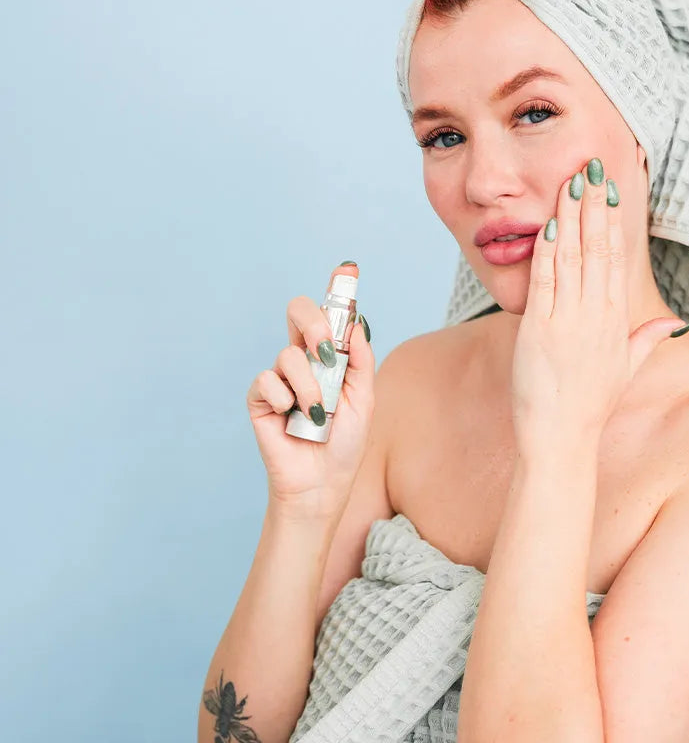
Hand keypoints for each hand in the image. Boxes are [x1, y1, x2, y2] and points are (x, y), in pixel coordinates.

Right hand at [245, 263, 375, 519]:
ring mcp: (280, 378)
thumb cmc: (344, 443)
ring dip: (310, 385)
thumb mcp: (364, 400)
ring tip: (318, 412)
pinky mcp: (260, 398)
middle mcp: (303, 361)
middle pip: (298, 314)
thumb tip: (357, 324)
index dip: (336, 291)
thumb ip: (360, 362)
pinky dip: (285, 399)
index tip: (347, 269)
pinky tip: (292, 418)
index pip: (330, 317)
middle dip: (315, 323)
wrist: (322, 483)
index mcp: (330, 358)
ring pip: (289, 354)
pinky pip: (267, 380)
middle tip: (327, 349)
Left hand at [511, 158, 686, 462]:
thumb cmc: (591, 404)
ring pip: (573, 258)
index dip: (614, 222)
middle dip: (595, 206)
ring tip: (571, 182)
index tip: (612, 191)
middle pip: (598, 250)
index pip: (617, 260)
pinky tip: (548, 225)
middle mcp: (597, 316)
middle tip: (592, 168)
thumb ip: (649, 339)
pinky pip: (545, 282)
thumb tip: (676, 322)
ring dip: (571, 218)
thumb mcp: (627, 369)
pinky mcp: (539, 330)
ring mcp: (569, 322)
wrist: (562, 437)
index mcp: (618, 321)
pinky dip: (547, 252)